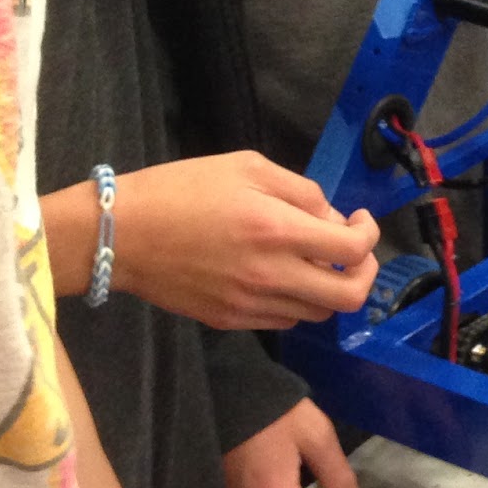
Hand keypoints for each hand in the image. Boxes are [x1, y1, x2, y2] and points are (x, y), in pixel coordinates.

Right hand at [110, 154, 378, 330]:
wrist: (119, 234)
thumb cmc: (181, 189)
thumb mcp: (247, 166)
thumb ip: (300, 192)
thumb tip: (331, 219)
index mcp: (277, 231)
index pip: (353, 250)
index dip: (369, 235)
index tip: (357, 220)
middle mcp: (270, 276)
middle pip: (348, 297)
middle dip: (364, 273)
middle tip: (353, 252)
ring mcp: (249, 305)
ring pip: (318, 313)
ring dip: (328, 287)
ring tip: (313, 260)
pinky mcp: (229, 321)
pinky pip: (283, 320)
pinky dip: (296, 301)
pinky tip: (281, 276)